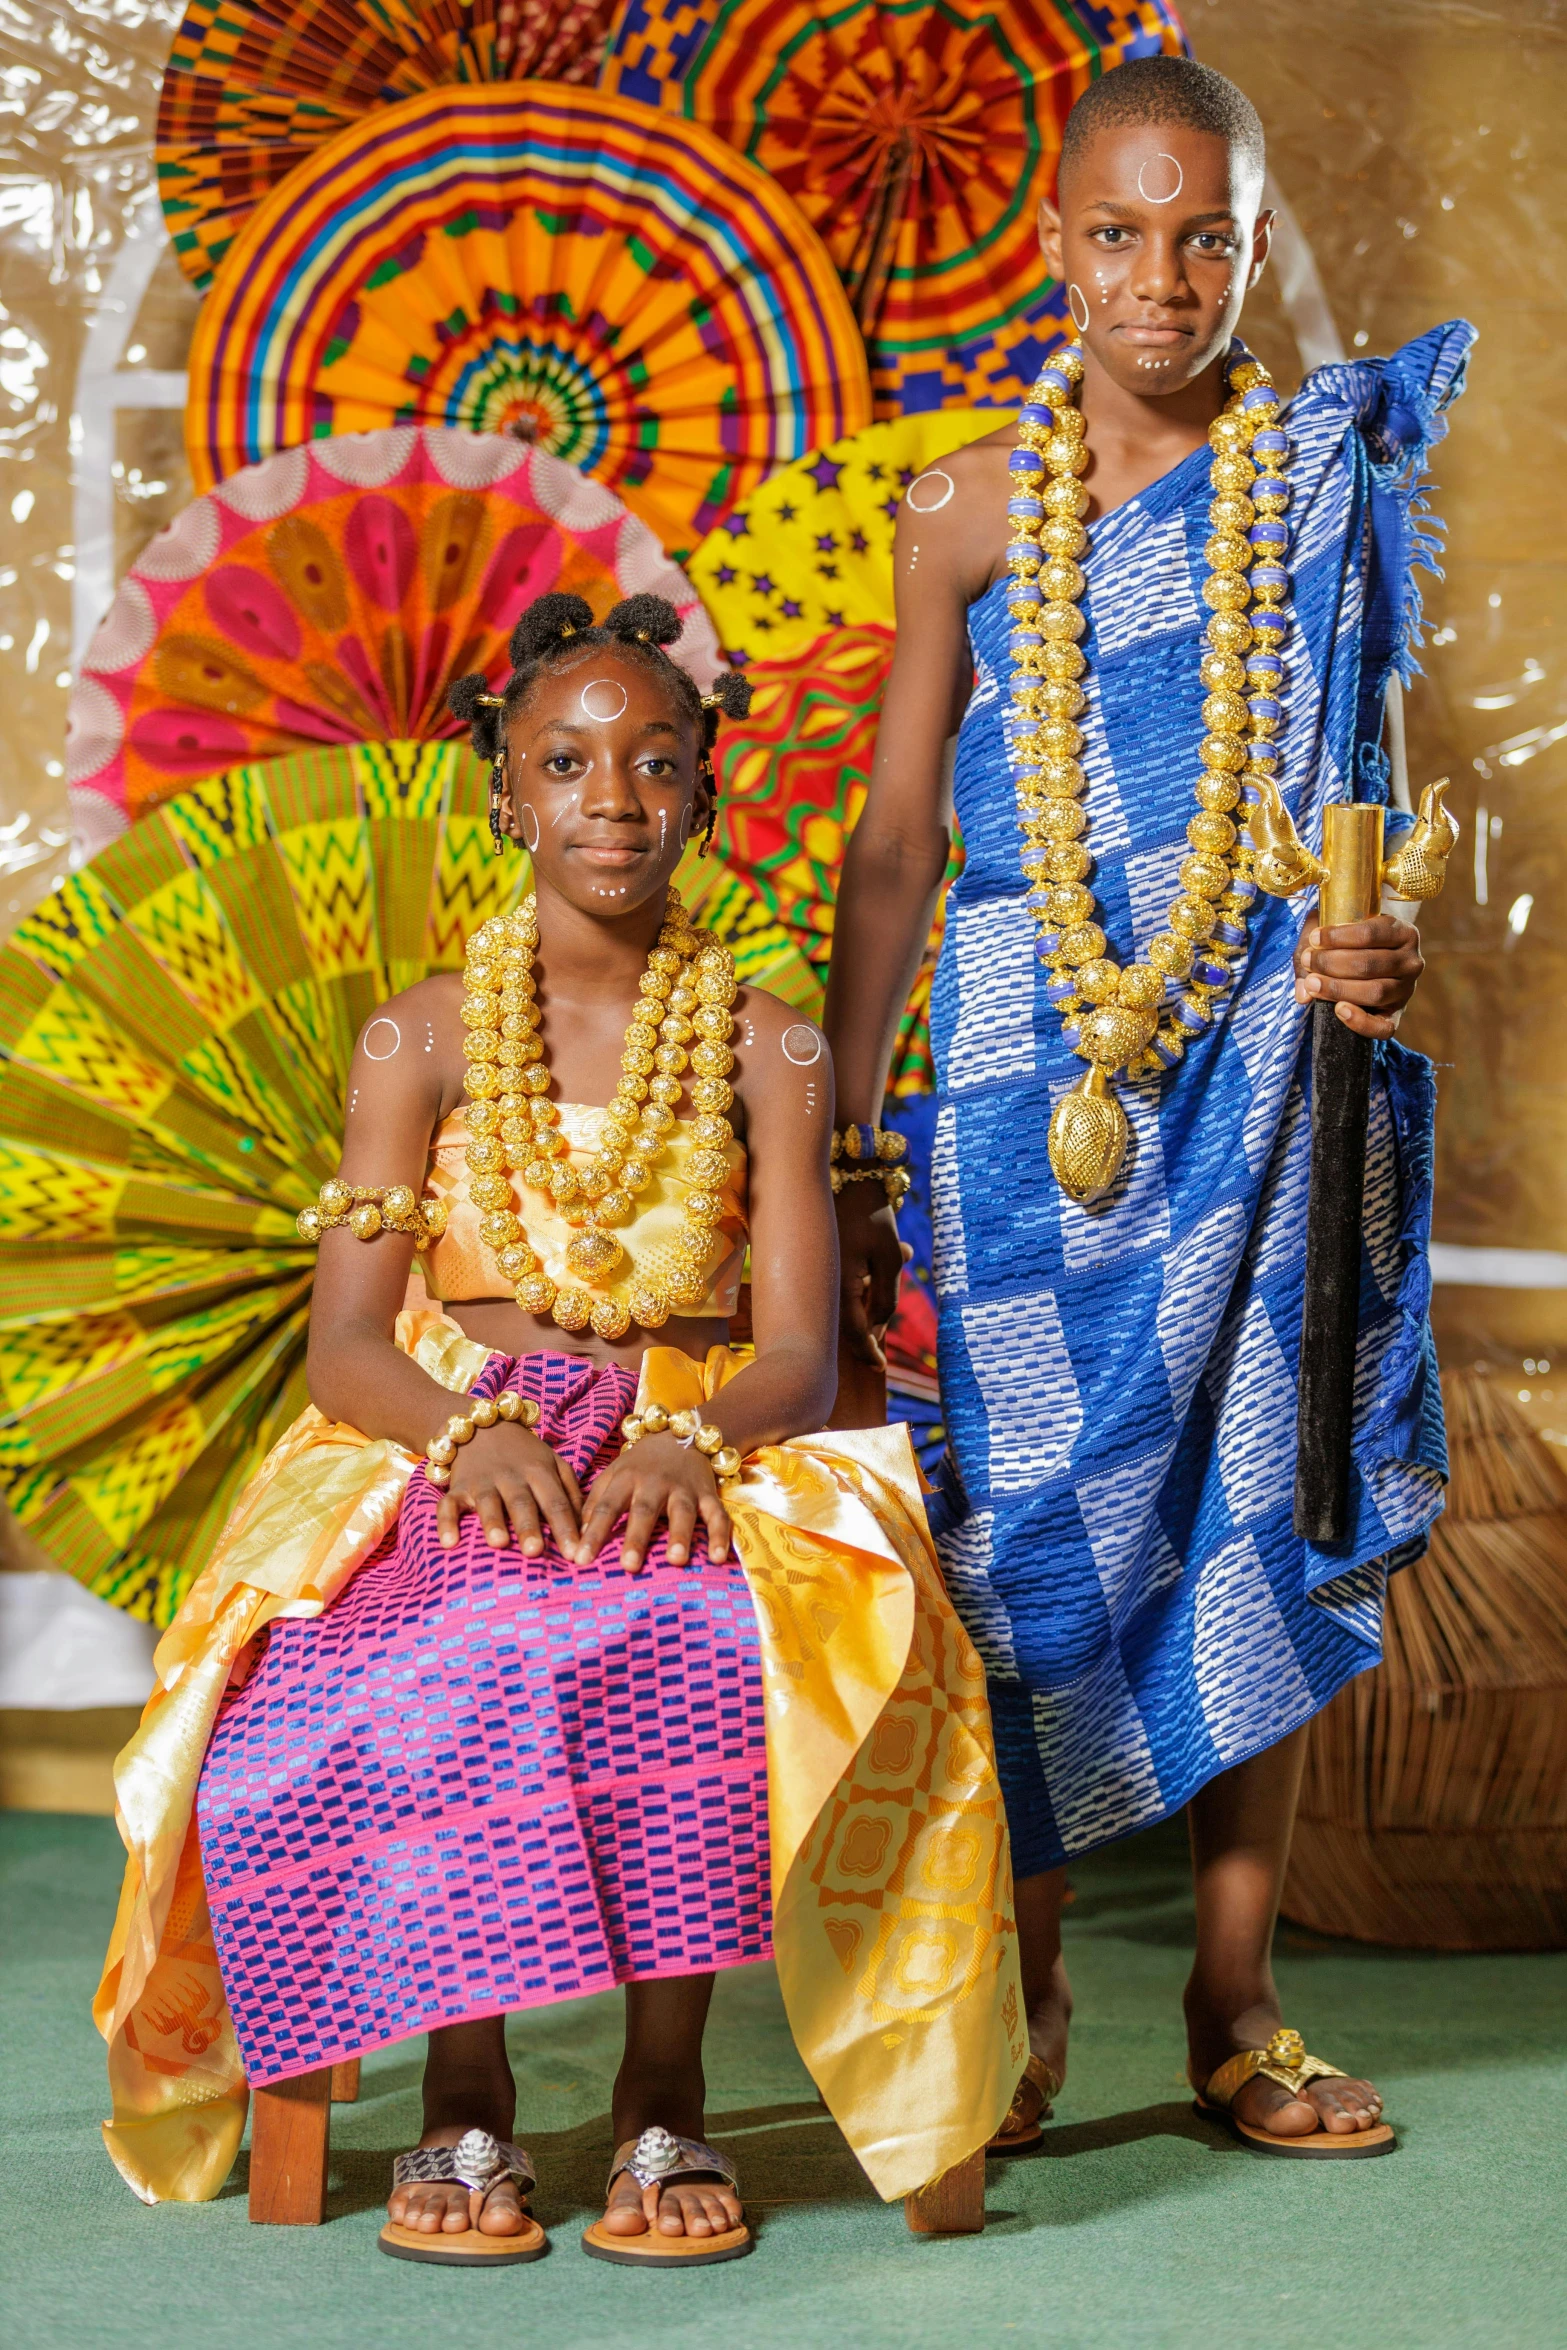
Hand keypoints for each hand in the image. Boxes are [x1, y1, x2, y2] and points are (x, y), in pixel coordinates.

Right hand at [433, 1422, 582, 1556]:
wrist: (481, 1425)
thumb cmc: (525, 1455)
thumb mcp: (554, 1464)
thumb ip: (571, 1494)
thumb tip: (586, 1529)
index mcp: (539, 1471)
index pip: (556, 1502)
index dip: (565, 1528)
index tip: (575, 1555)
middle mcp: (511, 1476)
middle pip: (522, 1502)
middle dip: (529, 1526)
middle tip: (536, 1551)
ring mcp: (482, 1481)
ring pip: (487, 1502)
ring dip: (492, 1521)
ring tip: (499, 1543)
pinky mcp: (457, 1487)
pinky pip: (448, 1504)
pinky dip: (446, 1523)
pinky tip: (449, 1543)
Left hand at [573, 1433, 731, 1573]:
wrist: (681, 1434)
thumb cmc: (640, 1465)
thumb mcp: (613, 1475)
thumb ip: (595, 1504)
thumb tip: (577, 1538)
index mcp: (627, 1478)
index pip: (606, 1507)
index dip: (594, 1533)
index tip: (580, 1559)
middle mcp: (655, 1483)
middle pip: (644, 1511)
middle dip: (637, 1538)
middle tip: (628, 1566)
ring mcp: (684, 1489)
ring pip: (682, 1512)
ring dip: (680, 1535)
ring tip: (676, 1560)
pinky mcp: (709, 1494)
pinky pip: (717, 1515)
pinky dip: (720, 1536)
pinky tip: (718, 1558)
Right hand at [835, 1182, 911, 1366]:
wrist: (846, 1173)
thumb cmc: (872, 1214)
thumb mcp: (890, 1257)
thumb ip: (886, 1296)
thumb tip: (878, 1327)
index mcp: (840, 1285)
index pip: (853, 1333)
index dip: (868, 1353)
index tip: (880, 1368)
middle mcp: (822, 1282)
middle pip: (847, 1321)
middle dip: (870, 1328)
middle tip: (885, 1336)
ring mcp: (819, 1271)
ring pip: (845, 1302)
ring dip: (874, 1296)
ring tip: (901, 1257)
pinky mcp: (820, 1259)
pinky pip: (841, 1284)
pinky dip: (865, 1281)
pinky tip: (897, 1250)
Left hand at [1294, 915, 1422, 1039]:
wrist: (1374, 958)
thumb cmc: (1351, 941)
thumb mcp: (1336, 932)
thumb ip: (1314, 949)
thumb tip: (1304, 992)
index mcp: (1403, 933)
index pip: (1371, 933)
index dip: (1339, 937)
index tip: (1315, 939)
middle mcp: (1411, 961)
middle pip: (1370, 964)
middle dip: (1332, 963)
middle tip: (1308, 961)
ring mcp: (1407, 990)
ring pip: (1375, 992)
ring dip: (1338, 989)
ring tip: (1312, 984)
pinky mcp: (1398, 1015)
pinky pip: (1384, 1028)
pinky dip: (1360, 1022)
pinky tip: (1339, 1010)